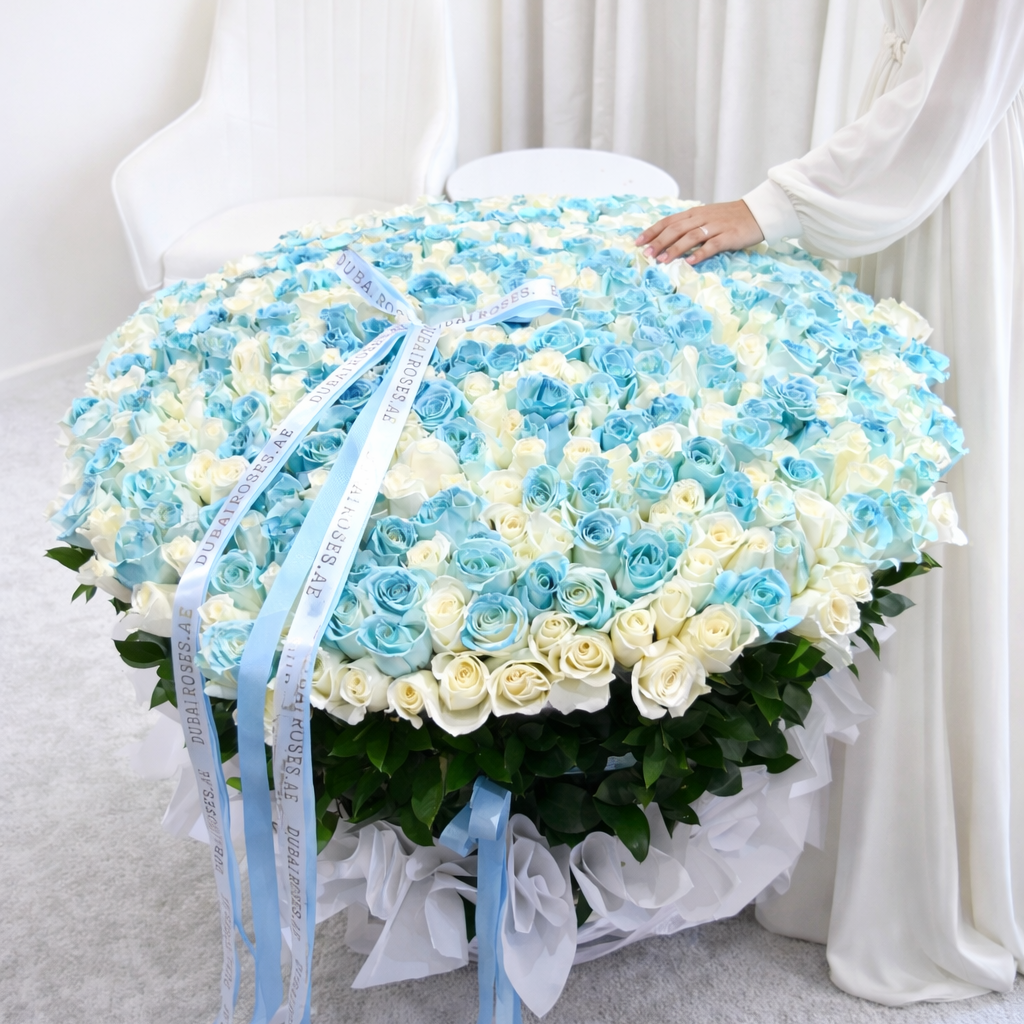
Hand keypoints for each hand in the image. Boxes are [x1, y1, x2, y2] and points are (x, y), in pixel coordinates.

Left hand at [635, 200, 763, 264]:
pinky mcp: (729, 236)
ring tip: (662, 261)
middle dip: (659, 242)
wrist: (756, 213)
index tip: (638, 242)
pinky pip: (712, 245)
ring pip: (691, 237)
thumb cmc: (729, 218)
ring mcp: (716, 227)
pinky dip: (700, 254)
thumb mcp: (706, 218)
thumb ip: (688, 226)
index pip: (669, 221)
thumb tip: (666, 240)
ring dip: (675, 249)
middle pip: (676, 229)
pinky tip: (690, 262)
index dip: (653, 231)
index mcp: (695, 213)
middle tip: (646, 254)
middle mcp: (702, 218)